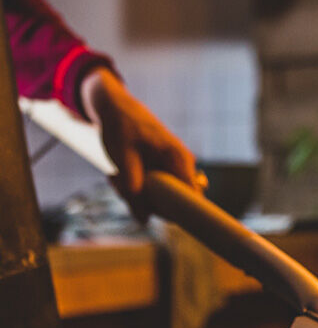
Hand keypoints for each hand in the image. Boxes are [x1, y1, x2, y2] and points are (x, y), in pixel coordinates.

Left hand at [79, 67, 198, 220]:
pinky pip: (154, 190)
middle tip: (119, 186)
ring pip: (160, 198)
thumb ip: (133, 190)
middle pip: (174, 202)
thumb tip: (144, 220)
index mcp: (180, 159)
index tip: (149, 211)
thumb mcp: (123, 158)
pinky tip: (119, 175)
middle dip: (145, 201)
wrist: (115, 107)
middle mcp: (183, 166)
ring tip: (115, 177)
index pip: (192, 198)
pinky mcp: (164, 172)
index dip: (175, 211)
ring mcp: (174, 170)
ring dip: (136, 194)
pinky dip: (135, 188)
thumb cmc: (122, 126)